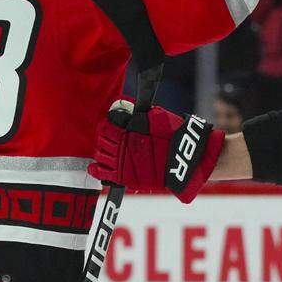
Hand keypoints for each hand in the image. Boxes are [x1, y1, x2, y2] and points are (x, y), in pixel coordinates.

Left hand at [89, 100, 223, 203]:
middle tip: (109, 136)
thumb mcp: (159, 117)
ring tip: (106, 150)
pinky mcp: (125, 177)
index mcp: (131, 128)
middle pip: (102, 138)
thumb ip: (139, 112)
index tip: (112, 122)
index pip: (109, 123)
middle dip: (104, 136)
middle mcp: (124, 144)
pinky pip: (104, 173)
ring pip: (100, 154)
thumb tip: (123, 105)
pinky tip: (94, 167)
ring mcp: (123, 161)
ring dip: (101, 150)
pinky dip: (96, 170)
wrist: (187, 161)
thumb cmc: (175, 136)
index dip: (109, 122)